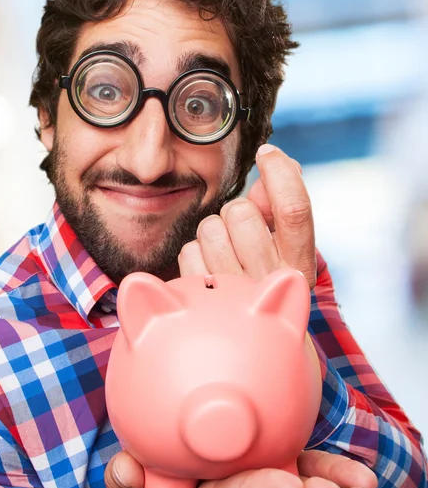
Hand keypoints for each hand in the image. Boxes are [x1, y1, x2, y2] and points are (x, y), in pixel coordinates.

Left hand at [178, 144, 316, 288]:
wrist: (251, 334)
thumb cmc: (263, 273)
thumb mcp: (281, 245)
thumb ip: (277, 205)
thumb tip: (276, 160)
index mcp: (298, 264)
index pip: (294, 211)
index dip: (280, 173)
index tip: (267, 152)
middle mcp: (271, 281)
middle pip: (240, 212)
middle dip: (235, 210)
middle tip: (239, 230)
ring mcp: (235, 294)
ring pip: (210, 227)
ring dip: (213, 231)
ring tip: (223, 252)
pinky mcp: (202, 299)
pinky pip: (188, 250)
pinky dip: (195, 253)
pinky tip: (208, 269)